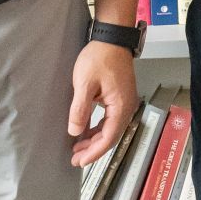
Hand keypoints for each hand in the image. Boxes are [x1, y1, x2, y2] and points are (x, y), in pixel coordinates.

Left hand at [69, 41, 137, 165]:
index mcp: (121, 107)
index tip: (79, 161)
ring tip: (78, 148)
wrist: (112, 38)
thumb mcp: (84, 83)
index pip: (108, 138)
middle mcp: (126, 107)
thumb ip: (80, 109)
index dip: (93, 152)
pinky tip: (86, 131)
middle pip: (110, 136)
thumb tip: (74, 132)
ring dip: (94, 139)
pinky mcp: (119, 96)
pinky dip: (97, 128)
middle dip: (93, 149)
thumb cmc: (100, 57)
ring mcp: (124, 102)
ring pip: (110, 128)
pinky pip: (110, 119)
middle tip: (75, 159)